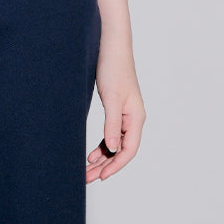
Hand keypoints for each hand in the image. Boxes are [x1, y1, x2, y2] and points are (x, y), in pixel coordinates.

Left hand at [86, 42, 145, 182]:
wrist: (110, 45)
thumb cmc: (114, 68)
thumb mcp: (112, 98)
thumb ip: (112, 125)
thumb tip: (112, 149)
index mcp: (136, 118)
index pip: (128, 150)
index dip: (116, 165)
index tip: (101, 176)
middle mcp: (132, 119)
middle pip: (121, 150)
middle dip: (105, 165)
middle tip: (87, 177)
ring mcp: (124, 115)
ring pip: (114, 143)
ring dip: (102, 157)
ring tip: (86, 169)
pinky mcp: (115, 109)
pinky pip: (110, 133)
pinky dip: (101, 144)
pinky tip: (91, 153)